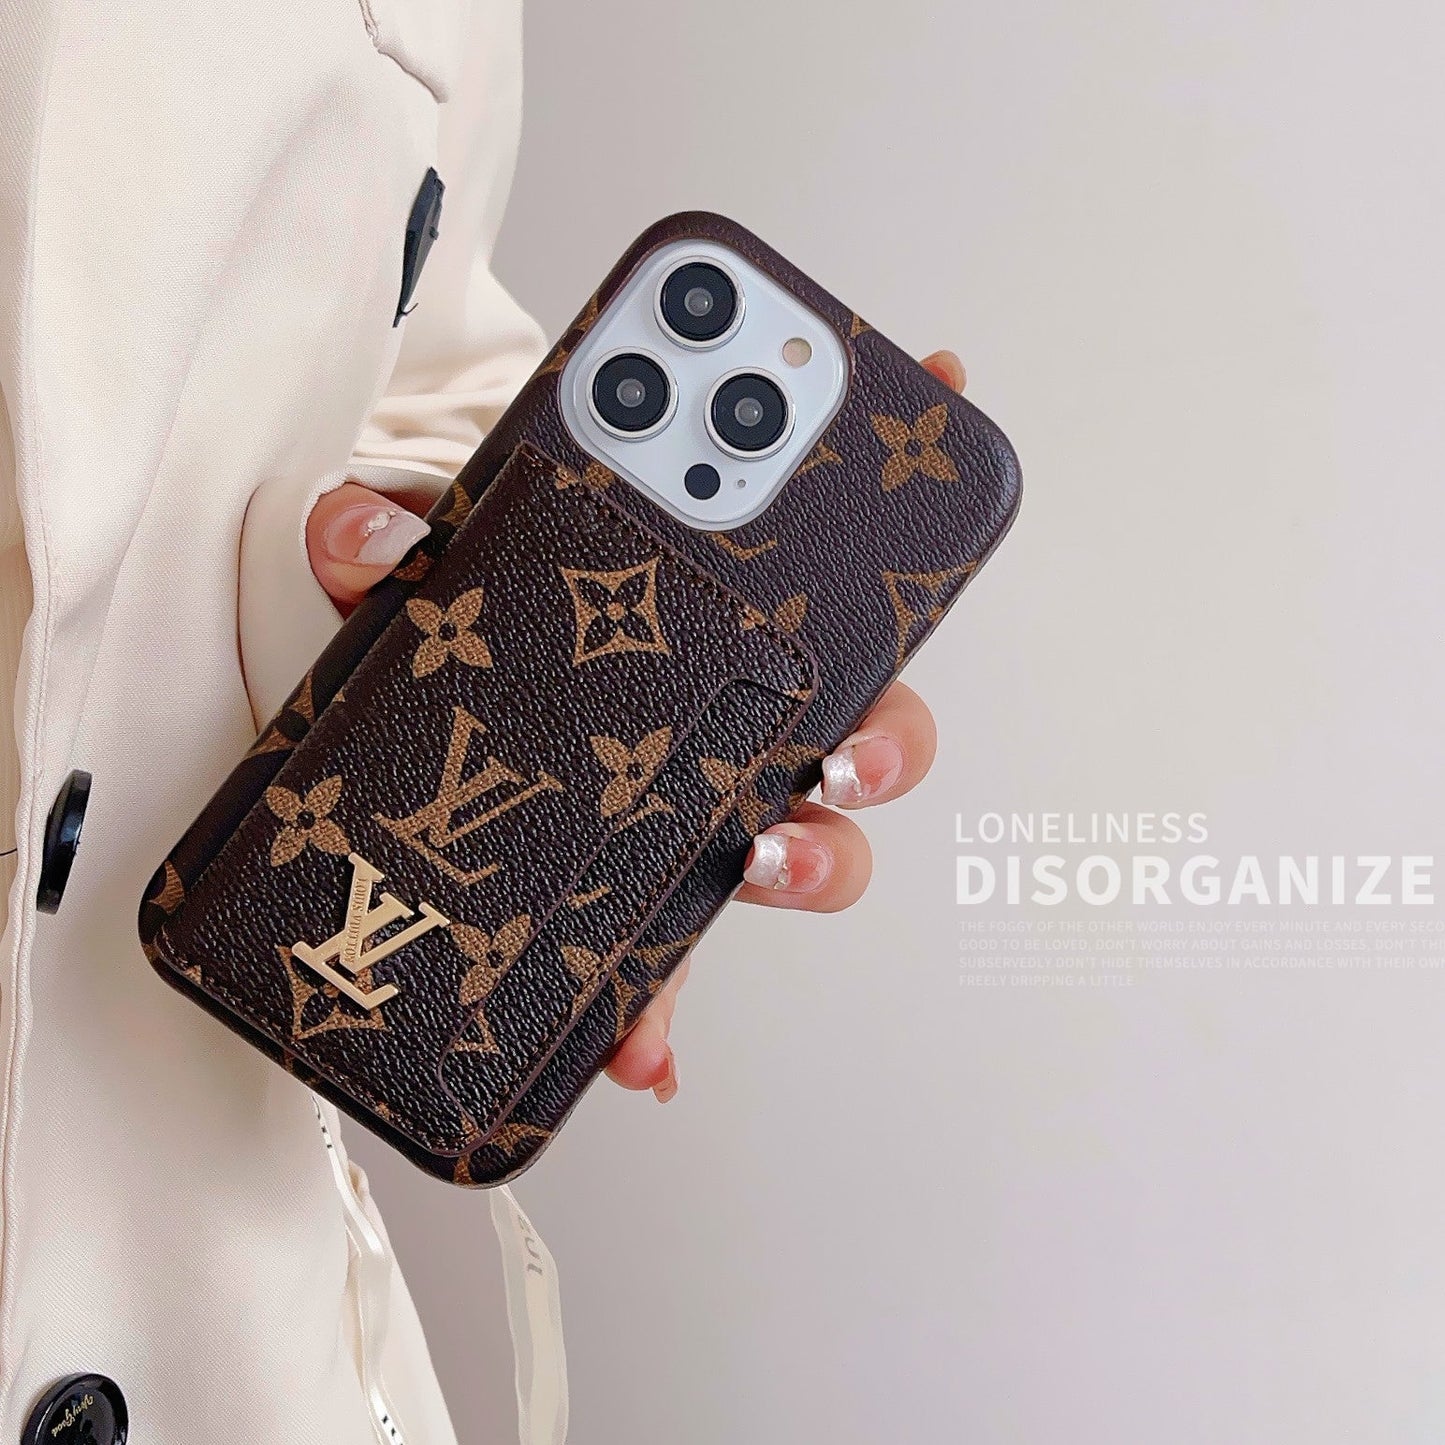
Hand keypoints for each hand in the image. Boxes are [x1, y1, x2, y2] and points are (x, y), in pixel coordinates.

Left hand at [306, 349, 965, 1103]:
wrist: (420, 733)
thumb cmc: (466, 633)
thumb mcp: (434, 567)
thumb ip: (401, 532)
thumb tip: (359, 531)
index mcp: (720, 616)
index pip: (825, 558)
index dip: (888, 468)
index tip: (934, 380)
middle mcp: (745, 716)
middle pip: (869, 724)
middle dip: (883, 733)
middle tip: (841, 739)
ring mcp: (703, 814)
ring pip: (807, 851)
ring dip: (811, 866)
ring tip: (757, 867)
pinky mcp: (639, 906)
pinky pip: (674, 965)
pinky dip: (663, 1012)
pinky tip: (643, 1051)